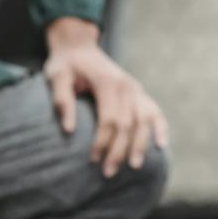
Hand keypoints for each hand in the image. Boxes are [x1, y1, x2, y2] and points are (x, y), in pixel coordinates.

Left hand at [44, 42, 169, 176]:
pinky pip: (154, 111)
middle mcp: (126, 86)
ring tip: (135, 166)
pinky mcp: (138, 92)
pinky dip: (160, 127)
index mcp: (107, 82)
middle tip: (109, 172)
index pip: (109, 119)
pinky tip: (161, 144)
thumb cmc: (66, 64)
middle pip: (128, 124)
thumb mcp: (57, 77)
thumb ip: (62, 101)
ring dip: (141, 144)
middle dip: (119, 150)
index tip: (92, 160)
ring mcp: (135, 88)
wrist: (79, 45)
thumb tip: (69, 130)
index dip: (102, 142)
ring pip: (144, 121)